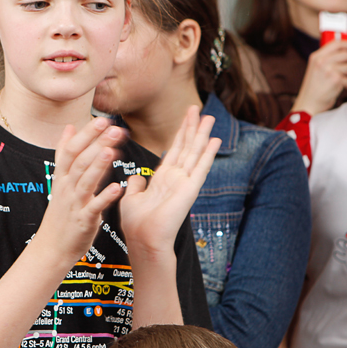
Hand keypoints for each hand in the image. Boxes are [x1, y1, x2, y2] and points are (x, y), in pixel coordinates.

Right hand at [35, 118, 126, 261]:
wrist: (51, 247)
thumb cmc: (60, 213)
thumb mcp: (59, 180)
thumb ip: (64, 153)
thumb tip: (69, 127)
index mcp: (62, 177)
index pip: (71, 150)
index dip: (86, 135)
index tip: (102, 120)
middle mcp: (66, 188)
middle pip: (79, 161)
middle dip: (96, 144)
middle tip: (114, 128)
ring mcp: (74, 204)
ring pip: (85, 181)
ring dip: (98, 165)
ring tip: (112, 150)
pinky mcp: (83, 221)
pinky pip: (94, 207)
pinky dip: (105, 197)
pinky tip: (117, 188)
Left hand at [120, 106, 220, 260]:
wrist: (143, 240)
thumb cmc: (137, 224)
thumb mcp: (132, 199)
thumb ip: (138, 185)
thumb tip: (137, 177)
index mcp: (163, 179)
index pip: (174, 151)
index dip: (180, 134)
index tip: (185, 118)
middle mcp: (176, 179)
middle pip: (186, 147)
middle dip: (191, 127)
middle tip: (197, 108)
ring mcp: (184, 183)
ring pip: (195, 153)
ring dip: (201, 135)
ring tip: (209, 117)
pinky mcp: (190, 189)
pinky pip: (200, 167)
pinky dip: (208, 153)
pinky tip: (214, 140)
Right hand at [292, 40, 346, 115]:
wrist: (308, 103)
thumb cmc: (314, 88)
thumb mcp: (316, 69)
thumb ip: (326, 60)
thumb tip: (346, 54)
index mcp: (316, 56)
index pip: (335, 44)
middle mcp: (321, 61)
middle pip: (346, 54)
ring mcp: (328, 69)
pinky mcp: (335, 79)